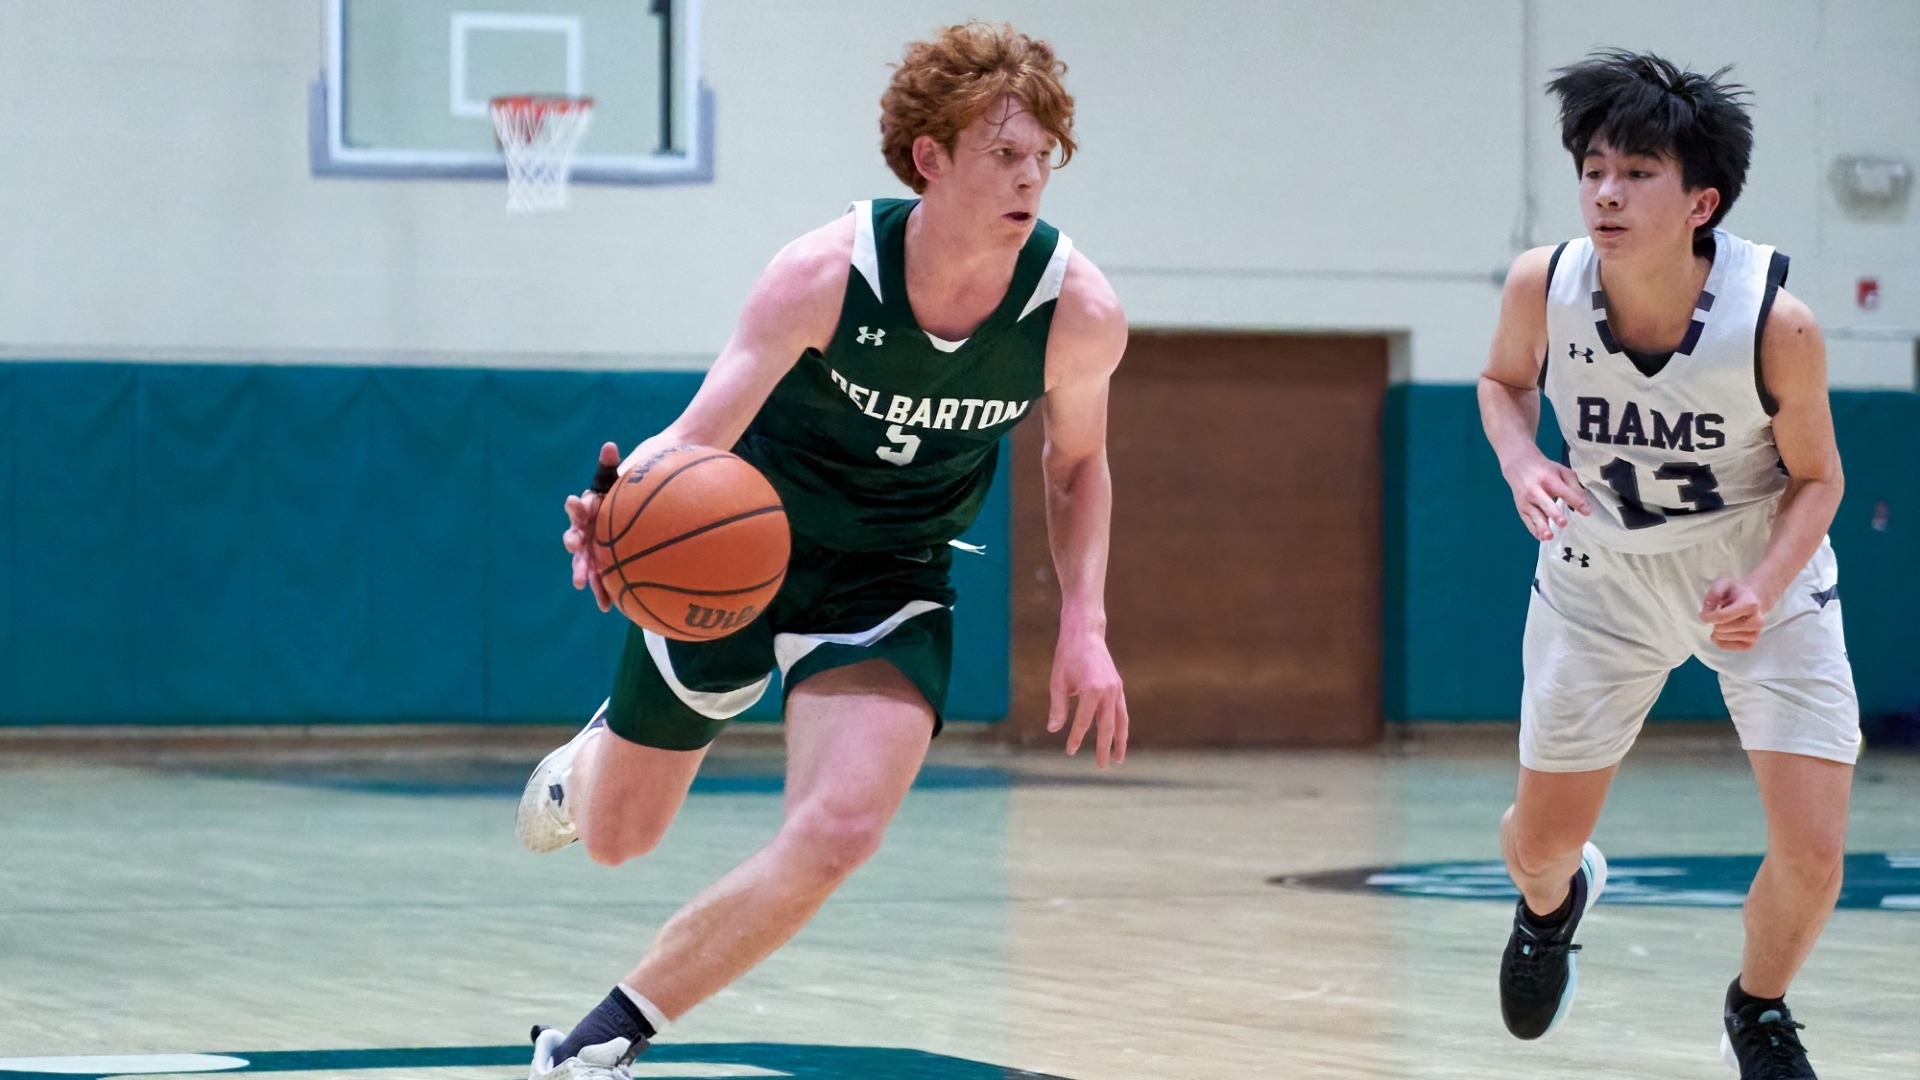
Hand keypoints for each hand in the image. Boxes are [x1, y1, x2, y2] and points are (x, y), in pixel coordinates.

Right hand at [563, 442, 621, 611]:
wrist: (636, 506)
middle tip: (574, 545)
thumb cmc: (626, 489)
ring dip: (582, 571)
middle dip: (573, 543)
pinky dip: (603, 591)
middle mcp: (586, 529)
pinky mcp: (605, 563)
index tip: (576, 502)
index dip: (576, 505)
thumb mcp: (621, 475)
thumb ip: (612, 464)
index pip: (579, 506)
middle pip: (576, 537)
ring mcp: (594, 548)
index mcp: (588, 508)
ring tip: (581, 583)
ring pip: (585, 561)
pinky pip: (603, 578)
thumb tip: (609, 445)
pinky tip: (607, 606)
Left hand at [1046, 628, 1127, 768]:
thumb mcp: (1057, 681)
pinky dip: (1120, 725)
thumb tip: (1054, 730)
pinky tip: (1117, 736)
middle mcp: (1108, 690)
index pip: (1084, 722)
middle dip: (1105, 748)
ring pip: (1121, 720)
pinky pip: (1121, 711)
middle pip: (1108, 726)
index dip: (1076, 738)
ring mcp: (1116, 688)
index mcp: (1092, 690)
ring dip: (1121, 740)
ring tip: (1119, 758)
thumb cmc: (1067, 655)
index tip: (1070, 751)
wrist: (1085, 632)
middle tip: (1103, 767)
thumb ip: (1058, 707)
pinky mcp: (1117, 685)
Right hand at [1503, 453, 1590, 540]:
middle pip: (1545, 503)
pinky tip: (1542, 537)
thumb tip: (1584, 506)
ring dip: (1541, 526)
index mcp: (1547, 478)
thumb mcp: (1562, 472)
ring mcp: (1525, 500)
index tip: (1586, 512)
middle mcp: (1534, 490)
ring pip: (1534, 515)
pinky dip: (1534, 530)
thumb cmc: (1544, 470)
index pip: (1562, 491)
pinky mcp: (1520, 508)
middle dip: (1554, 514)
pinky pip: (1527, 521)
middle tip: (1563, 523)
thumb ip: (1574, 487)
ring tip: (1549, 536)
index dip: (1575, 501)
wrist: (1518, 465)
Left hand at [1700, 576, 1767, 650]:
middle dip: (1714, 621)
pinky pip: (1726, 646)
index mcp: (1750, 605)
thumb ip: (1713, 594)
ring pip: (1722, 637)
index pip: (1722, 617)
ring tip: (1727, 620)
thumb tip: (1706, 611)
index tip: (1702, 614)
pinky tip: (1723, 632)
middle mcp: (1756, 621)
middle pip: (1721, 628)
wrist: (1754, 600)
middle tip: (1722, 613)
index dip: (1708, 617)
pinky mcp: (1750, 644)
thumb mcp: (1723, 584)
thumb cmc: (1736, 592)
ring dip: (1717, 629)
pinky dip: (1719, 640)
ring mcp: (1755, 634)